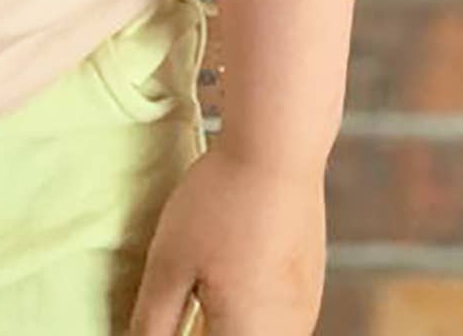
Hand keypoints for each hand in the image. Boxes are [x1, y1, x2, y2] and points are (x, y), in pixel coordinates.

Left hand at [127, 144, 326, 335]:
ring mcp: (303, 312)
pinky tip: (226, 277)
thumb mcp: (170, 263)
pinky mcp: (309, 287)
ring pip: (255, 333)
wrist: (278, 147)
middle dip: (202, 329)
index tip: (162, 321)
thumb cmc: (222, 201)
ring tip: (199, 292)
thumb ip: (153, 322)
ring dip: (225, 325)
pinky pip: (274, 319)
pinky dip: (246, 312)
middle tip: (179, 304)